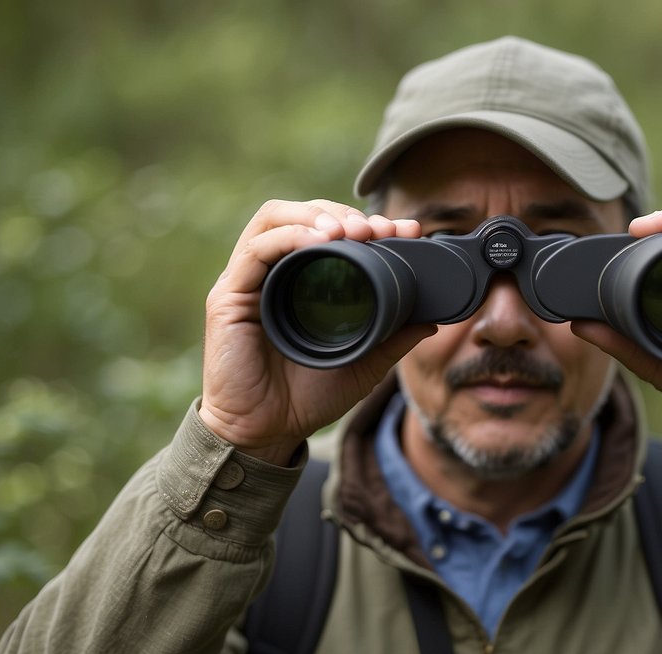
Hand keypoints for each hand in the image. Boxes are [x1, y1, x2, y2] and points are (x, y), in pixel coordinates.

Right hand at [199, 200, 434, 464]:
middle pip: (303, 214)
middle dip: (343, 213)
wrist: (266, 433)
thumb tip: (432, 318)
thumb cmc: (306, 398)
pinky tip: (318, 241)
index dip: (365, 221)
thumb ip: (393, 339)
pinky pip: (256, 250)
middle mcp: (274, 273)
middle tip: (377, 228)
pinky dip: (289, 237)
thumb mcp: (364, 364)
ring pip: (275, 218)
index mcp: (302, 281)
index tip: (403, 230)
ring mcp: (249, 280)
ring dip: (316, 216)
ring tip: (349, 230)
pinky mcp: (228, 296)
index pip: (331, 231)